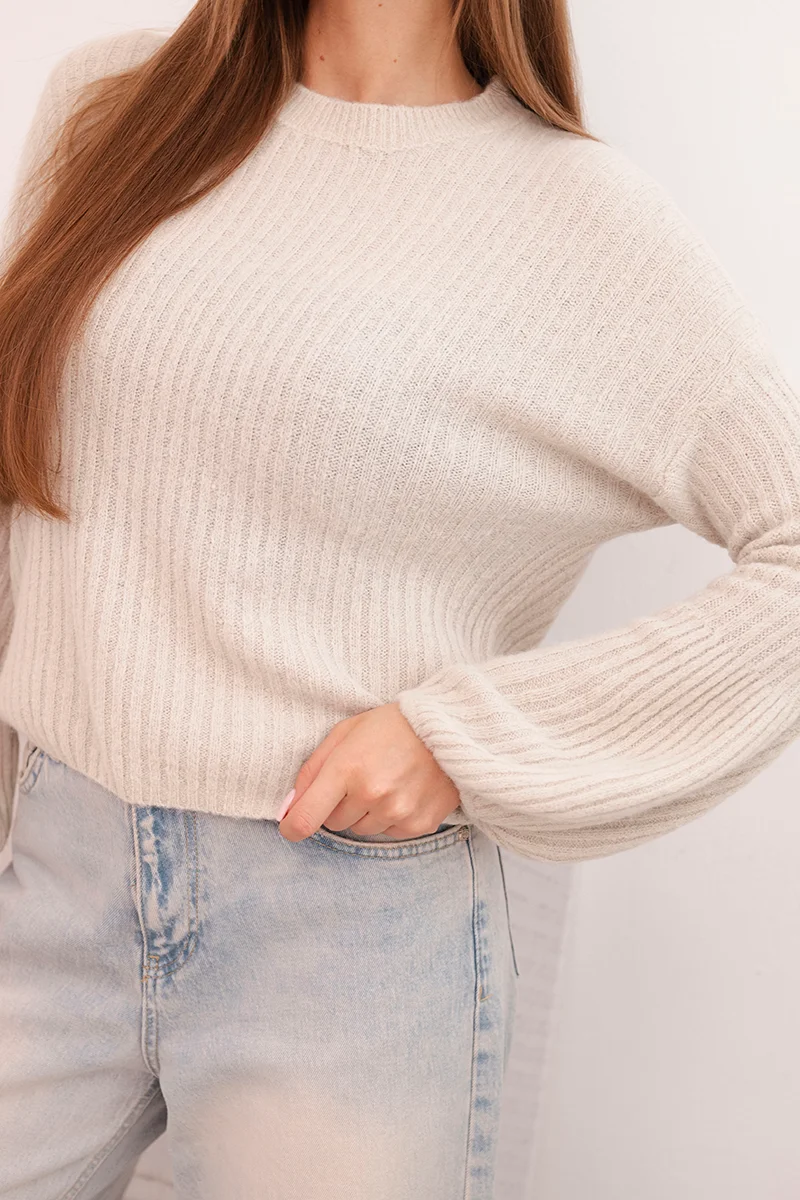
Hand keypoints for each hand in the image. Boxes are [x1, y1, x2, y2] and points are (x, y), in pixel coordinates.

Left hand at [278, 702, 460, 841]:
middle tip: (359, 778)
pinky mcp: (419, 824)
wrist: (449, 728)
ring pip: (361, 829)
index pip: (306, 818)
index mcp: (347, 769)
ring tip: (386, 781)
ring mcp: (397, 812)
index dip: (292, 827)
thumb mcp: (345, 733)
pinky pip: (389, 833)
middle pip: (334, 822)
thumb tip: (288, 807)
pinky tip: (404, 791)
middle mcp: (371, 795)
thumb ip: (311, 770)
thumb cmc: (391, 726)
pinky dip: (391, 817)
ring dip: (366, 812)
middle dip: (338, 804)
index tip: (290, 825)